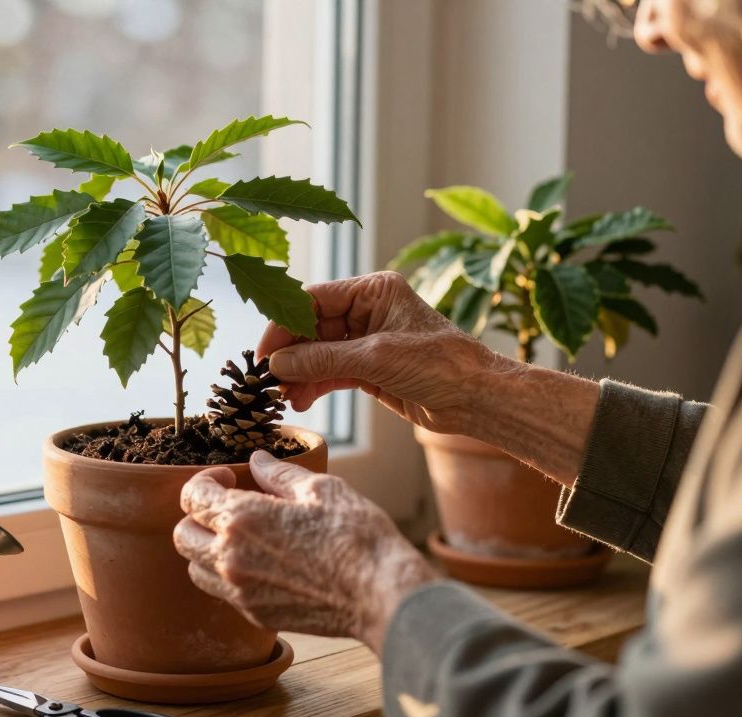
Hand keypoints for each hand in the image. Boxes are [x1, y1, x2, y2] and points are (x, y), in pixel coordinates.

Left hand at [173, 451, 437, 650]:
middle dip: (197, 516)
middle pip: (183, 535)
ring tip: (239, 535)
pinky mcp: (256, 614)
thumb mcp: (320, 489)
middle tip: (227, 505)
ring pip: (195, 569)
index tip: (228, 478)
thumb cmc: (356, 536)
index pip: (192, 497)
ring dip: (207, 548)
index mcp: (242, 519)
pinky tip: (259, 561)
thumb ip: (279, 473)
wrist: (380, 594)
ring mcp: (241, 591)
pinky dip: (228, 574)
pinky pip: (222, 592)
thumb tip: (257, 460)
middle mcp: (231, 558)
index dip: (204, 481)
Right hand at [257, 271, 601, 486]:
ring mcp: (367, 341)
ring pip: (317, 352)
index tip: (263, 353)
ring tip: (284, 397)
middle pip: (311, 327)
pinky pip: (330, 372)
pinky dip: (314, 385)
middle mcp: (368, 311)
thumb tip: (277, 364)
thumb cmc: (441, 365)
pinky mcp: (369, 369)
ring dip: (299, 373)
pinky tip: (301, 400)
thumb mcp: (376, 358)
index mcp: (373, 291)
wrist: (478, 399)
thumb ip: (322, 359)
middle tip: (269, 380)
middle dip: (289, 354)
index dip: (284, 324)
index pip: (313, 299)